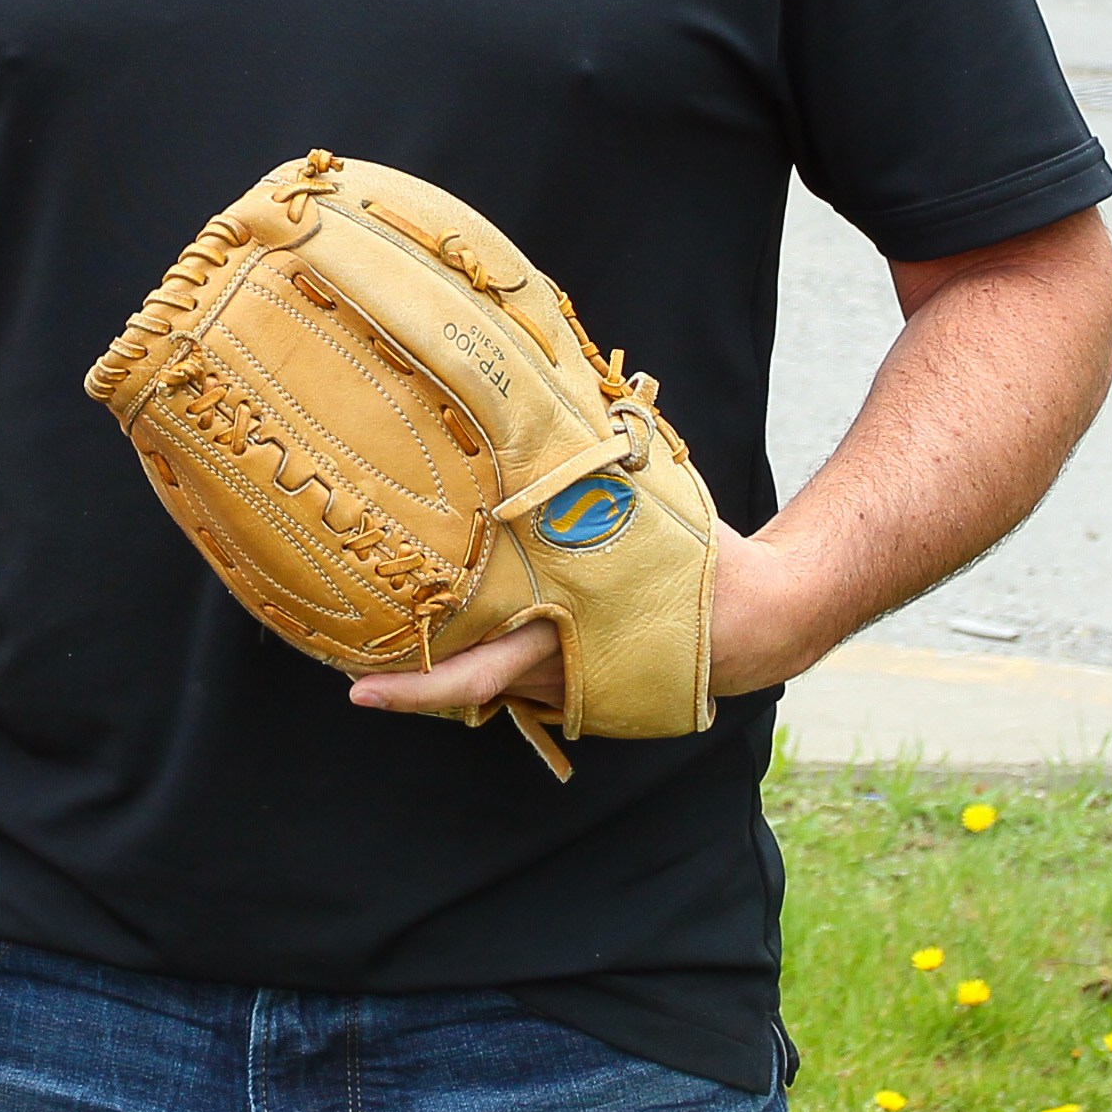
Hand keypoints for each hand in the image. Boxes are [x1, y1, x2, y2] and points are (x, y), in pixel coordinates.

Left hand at [346, 528, 838, 724]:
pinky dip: (505, 655)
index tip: (355, 693)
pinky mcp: (590, 691)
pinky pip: (532, 678)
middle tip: (354, 684)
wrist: (758, 620)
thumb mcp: (630, 511)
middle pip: (470, 688)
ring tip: (406, 634)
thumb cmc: (692, 554)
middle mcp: (558, 668)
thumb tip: (538, 418)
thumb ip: (577, 485)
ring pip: (499, 681)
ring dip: (461, 661)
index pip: (472, 671)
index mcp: (560, 626)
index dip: (412, 686)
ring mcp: (574, 687)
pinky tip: (483, 629)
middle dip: (412, 687)